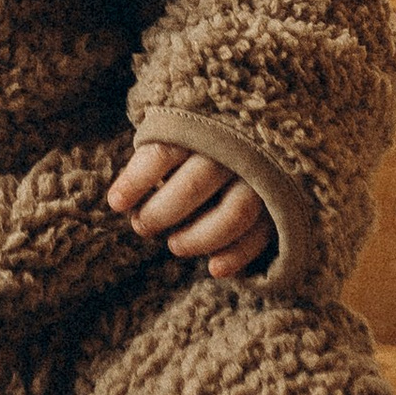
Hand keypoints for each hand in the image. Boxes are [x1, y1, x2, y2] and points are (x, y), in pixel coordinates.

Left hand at [106, 142, 271, 281]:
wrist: (262, 127)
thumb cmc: (203, 134)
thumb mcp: (178, 130)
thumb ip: (156, 157)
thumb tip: (123, 200)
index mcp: (201, 125)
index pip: (163, 153)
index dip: (136, 180)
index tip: (115, 203)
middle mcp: (233, 149)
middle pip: (195, 185)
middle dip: (162, 212)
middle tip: (142, 225)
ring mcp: (260, 177)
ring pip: (233, 213)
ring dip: (199, 237)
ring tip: (174, 245)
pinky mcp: (280, 202)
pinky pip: (262, 234)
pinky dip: (238, 254)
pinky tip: (215, 268)